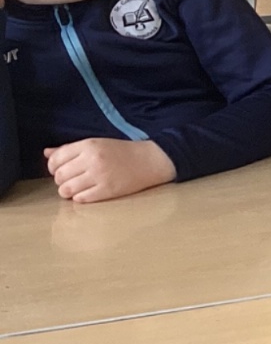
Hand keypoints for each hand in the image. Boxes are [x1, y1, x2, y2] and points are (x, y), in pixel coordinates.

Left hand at [44, 138, 175, 202]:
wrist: (151, 160)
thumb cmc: (122, 152)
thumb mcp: (97, 144)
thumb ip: (70, 149)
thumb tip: (46, 153)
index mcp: (89, 145)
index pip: (55, 160)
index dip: (54, 168)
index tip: (62, 170)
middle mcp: (92, 159)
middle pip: (59, 176)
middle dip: (62, 181)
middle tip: (73, 179)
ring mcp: (99, 176)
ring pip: (66, 190)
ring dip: (69, 191)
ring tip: (79, 188)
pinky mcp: (107, 190)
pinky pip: (80, 199)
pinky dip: (81, 198)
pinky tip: (89, 192)